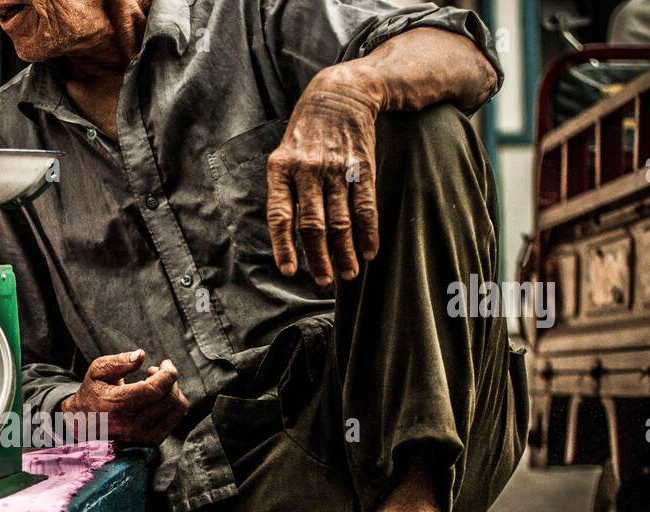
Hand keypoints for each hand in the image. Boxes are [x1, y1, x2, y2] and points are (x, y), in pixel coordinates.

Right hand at [62, 350, 188, 445]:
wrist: (85, 423)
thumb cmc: (94, 392)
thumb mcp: (97, 371)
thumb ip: (118, 362)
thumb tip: (141, 355)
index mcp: (115, 405)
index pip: (152, 390)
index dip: (166, 374)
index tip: (166, 363)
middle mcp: (130, 425)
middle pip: (168, 398)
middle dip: (169, 379)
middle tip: (156, 371)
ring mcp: (142, 435)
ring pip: (176, 409)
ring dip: (173, 391)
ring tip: (157, 383)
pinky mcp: (150, 441)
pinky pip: (175, 419)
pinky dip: (172, 404)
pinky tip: (158, 397)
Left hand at [265, 65, 383, 285]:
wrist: (340, 93)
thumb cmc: (306, 134)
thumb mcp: (284, 155)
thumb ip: (285, 192)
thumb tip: (289, 237)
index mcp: (281, 169)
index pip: (280, 216)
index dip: (284, 246)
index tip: (290, 271)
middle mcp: (308, 170)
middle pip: (313, 225)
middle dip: (319, 258)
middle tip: (323, 281)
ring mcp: (336, 169)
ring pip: (340, 221)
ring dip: (346, 252)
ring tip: (348, 274)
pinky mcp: (362, 167)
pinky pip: (365, 206)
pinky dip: (368, 232)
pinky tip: (369, 252)